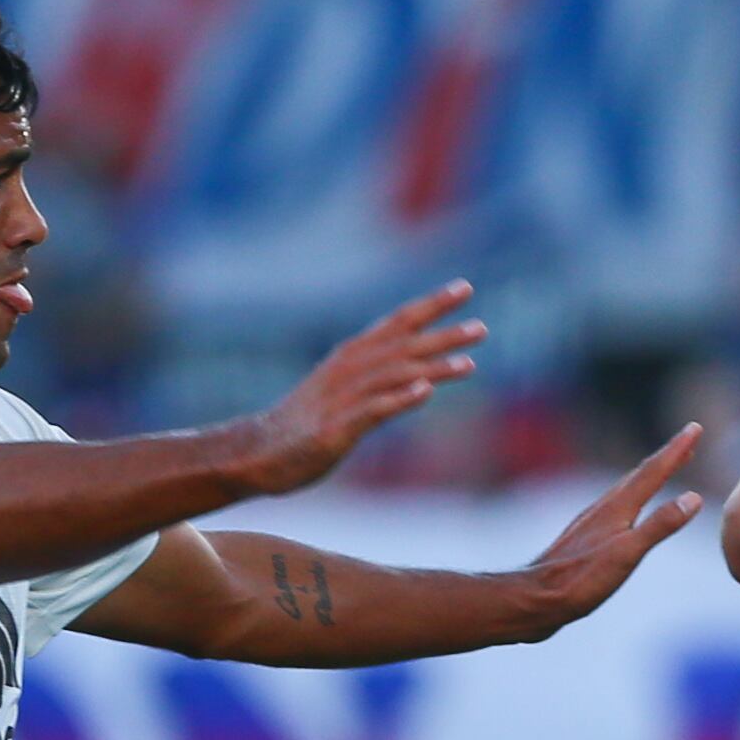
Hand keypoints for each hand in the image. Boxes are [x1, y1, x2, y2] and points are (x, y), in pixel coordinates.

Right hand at [234, 283, 484, 494]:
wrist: (257, 452)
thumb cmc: (308, 420)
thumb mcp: (346, 390)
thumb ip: (383, 378)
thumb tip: (427, 377)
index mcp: (352, 355)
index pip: (398, 322)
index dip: (431, 303)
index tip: (464, 287)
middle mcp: (349, 369)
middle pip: (403, 346)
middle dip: (443, 335)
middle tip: (482, 329)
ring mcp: (343, 398)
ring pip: (394, 375)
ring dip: (432, 367)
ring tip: (469, 362)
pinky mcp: (337, 427)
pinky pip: (373, 410)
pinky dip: (400, 399)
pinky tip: (426, 392)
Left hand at [516, 425, 705, 635]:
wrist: (534, 600)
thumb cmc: (581, 581)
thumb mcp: (627, 555)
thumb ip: (660, 525)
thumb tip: (694, 497)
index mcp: (617, 509)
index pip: (653, 471)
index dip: (676, 449)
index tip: (695, 427)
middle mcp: (604, 508)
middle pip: (640, 474)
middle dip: (666, 456)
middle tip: (688, 440)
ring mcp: (592, 522)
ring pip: (626, 489)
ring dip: (649, 475)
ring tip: (664, 467)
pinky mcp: (585, 538)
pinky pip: (617, 506)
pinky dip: (633, 496)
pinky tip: (629, 508)